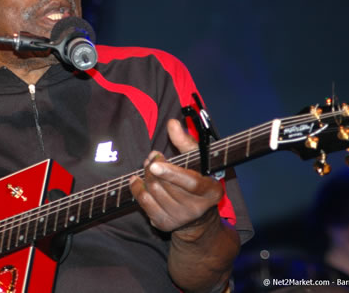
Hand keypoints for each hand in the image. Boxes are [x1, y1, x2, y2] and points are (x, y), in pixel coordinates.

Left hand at [129, 118, 223, 233]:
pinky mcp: (164, 224)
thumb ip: (185, 141)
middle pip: (165, 185)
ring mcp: (180, 219)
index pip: (191, 183)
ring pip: (152, 192)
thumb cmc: (198, 178)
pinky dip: (137, 188)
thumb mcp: (198, 159)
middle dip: (153, 167)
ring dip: (145, 175)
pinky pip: (144, 202)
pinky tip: (138, 179)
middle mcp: (197, 208)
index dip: (172, 173)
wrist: (197, 215)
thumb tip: (172, 123)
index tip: (155, 163)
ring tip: (148, 166)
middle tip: (153, 157)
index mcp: (211, 191)